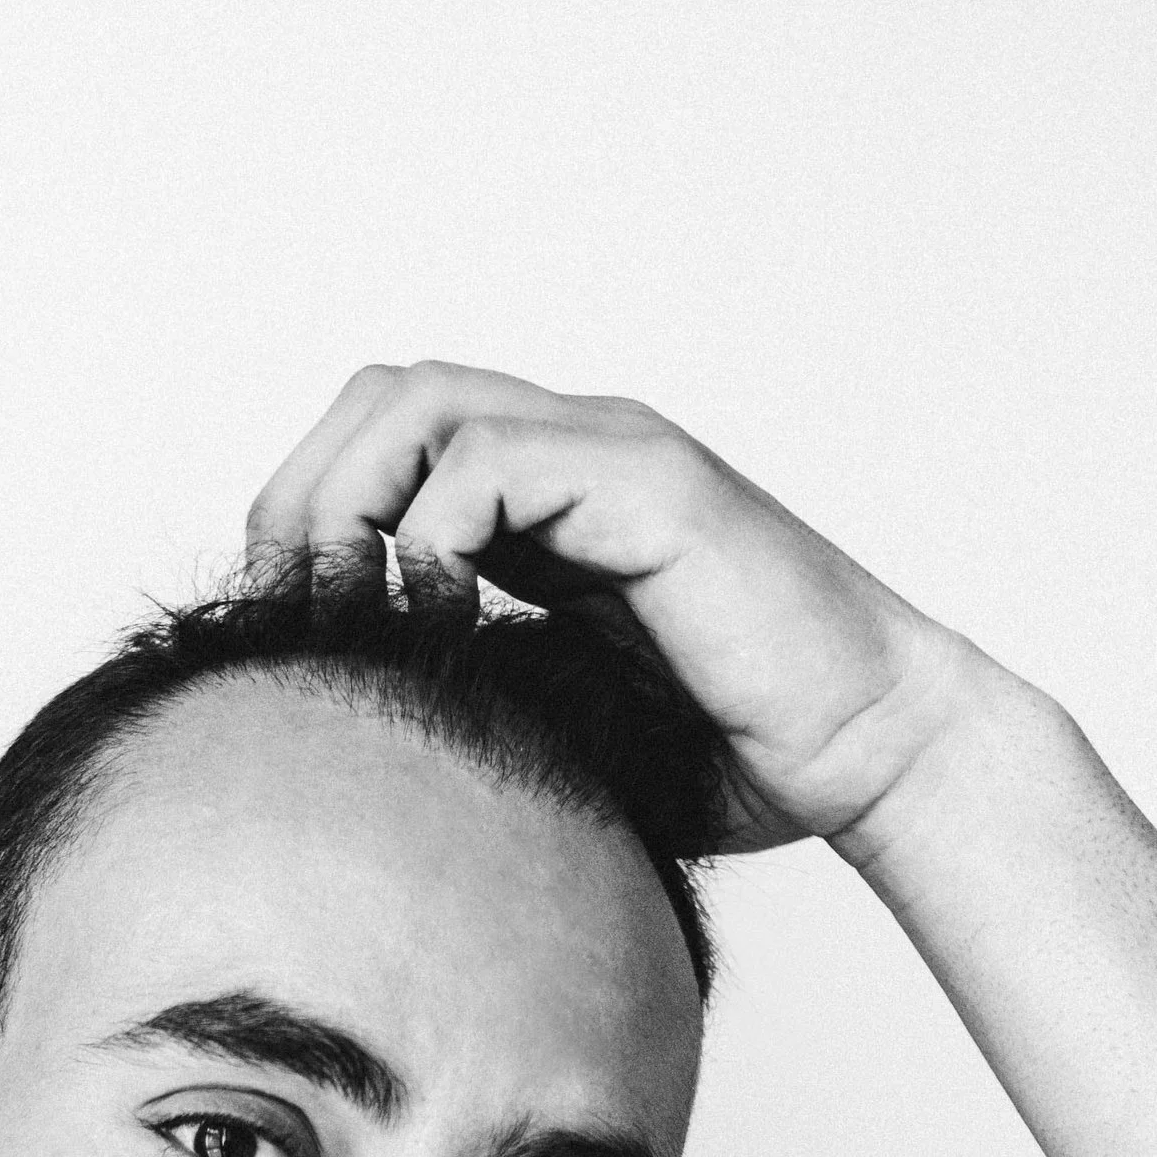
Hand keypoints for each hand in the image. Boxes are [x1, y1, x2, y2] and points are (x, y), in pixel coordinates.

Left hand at [246, 361, 987, 854]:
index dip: (307, 517)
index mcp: (546, 505)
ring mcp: (613, 457)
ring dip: (352, 504)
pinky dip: (432, 537)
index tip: (287, 629)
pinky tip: (441, 624)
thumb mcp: (558, 728)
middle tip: (293, 611)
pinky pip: (490, 462)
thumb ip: (471, 698)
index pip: (382, 444)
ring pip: (420, 403)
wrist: (868, 754)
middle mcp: (574, 457)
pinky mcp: (650, 485)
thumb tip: (346, 742)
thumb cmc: (733, 760)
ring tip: (352, 611)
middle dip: (304, 496)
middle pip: (382, 396)